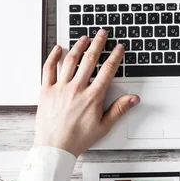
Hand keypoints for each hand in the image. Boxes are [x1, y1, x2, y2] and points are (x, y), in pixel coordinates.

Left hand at [34, 30, 139, 155]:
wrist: (54, 147)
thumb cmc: (77, 139)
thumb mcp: (103, 126)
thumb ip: (119, 109)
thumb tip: (133, 98)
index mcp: (92, 97)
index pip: (107, 70)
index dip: (115, 56)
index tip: (119, 48)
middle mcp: (76, 89)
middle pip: (90, 59)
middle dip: (98, 43)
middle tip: (102, 33)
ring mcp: (60, 88)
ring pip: (70, 60)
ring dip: (79, 46)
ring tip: (85, 38)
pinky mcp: (46, 90)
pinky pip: (49, 68)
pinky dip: (53, 56)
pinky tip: (58, 48)